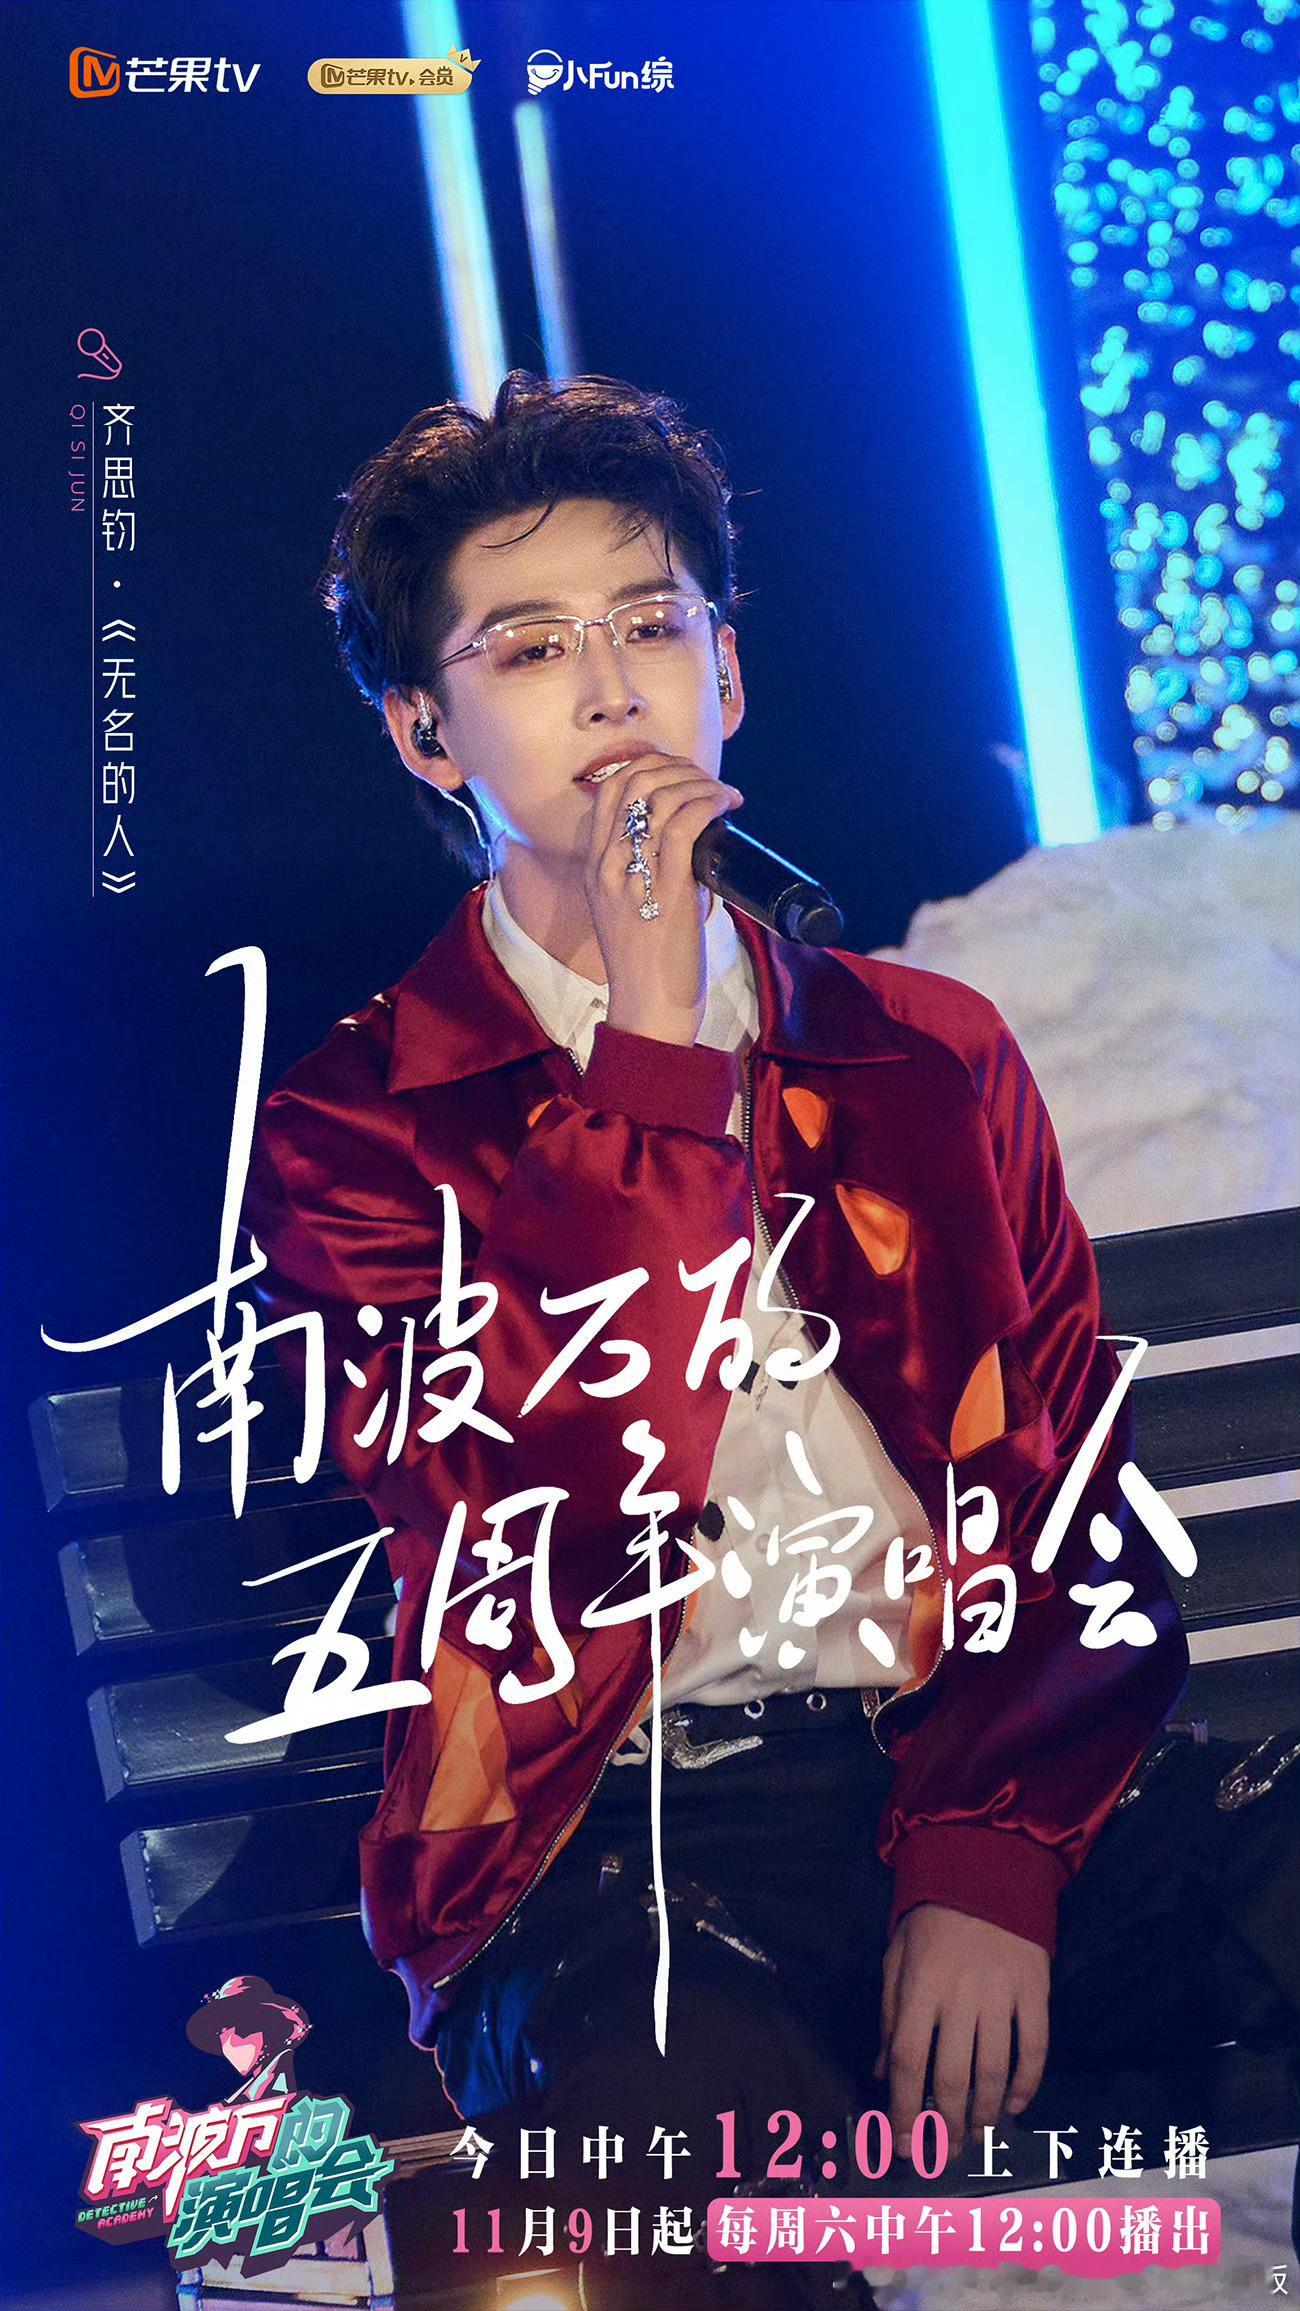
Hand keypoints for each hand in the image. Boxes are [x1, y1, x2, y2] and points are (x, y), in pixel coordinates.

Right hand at [583, 756, 741, 1045]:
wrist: (646, 1011)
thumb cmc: (648, 968)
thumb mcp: (629, 911)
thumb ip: (644, 875)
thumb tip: (686, 845)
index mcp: (595, 869)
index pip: (608, 791)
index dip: (646, 767)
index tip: (680, 774)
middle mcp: (607, 866)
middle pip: (631, 783)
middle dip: (674, 767)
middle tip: (705, 781)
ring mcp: (634, 877)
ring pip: (660, 798)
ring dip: (699, 783)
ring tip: (723, 795)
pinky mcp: (667, 892)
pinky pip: (683, 825)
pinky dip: (708, 803)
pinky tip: (726, 804)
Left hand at [874, 1904, 1049, 2153]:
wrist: (986, 1870)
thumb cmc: (932, 1920)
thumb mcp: (897, 1958)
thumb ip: (889, 2015)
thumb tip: (880, 2073)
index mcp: (919, 1987)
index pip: (906, 2059)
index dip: (903, 2107)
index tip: (903, 2144)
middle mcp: (959, 1995)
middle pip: (950, 2075)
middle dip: (945, 2124)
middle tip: (944, 2152)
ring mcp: (1001, 1994)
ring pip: (994, 2070)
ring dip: (984, 2112)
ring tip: (977, 2133)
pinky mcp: (1034, 1990)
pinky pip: (1035, 2047)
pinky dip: (1028, 2083)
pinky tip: (1016, 2105)